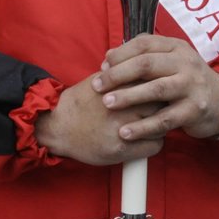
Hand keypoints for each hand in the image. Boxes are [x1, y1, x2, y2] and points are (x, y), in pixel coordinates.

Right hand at [34, 73, 164, 165]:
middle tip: (154, 110)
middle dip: (160, 106)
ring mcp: (122, 128)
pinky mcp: (122, 149)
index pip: (153, 83)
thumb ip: (121, 76)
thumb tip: (144, 69)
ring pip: (161, 125)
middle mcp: (122, 106)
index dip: (156, 87)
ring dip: (158, 125)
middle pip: (161, 103)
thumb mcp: (98, 81)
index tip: (155, 92)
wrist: (57, 126)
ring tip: (148, 125)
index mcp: (118, 86)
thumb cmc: (79, 103)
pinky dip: (152, 143)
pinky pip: (155, 146)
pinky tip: (142, 140)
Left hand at [93, 34, 218, 140]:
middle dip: (118, 75)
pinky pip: (165, 119)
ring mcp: (192, 86)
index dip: (120, 54)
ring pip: (156, 89)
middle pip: (147, 64)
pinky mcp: (195, 110)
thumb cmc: (182, 81)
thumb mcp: (167, 62)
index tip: (102, 67)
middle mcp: (186, 63)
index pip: (143, 44)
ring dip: (128, 97)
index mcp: (175, 48)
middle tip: (97, 86)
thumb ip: (141, 57)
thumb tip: (108, 58)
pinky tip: (125, 132)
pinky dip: (143, 127)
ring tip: (107, 104)